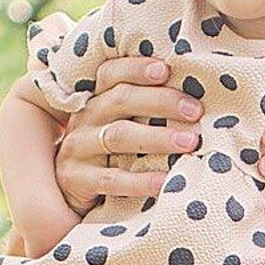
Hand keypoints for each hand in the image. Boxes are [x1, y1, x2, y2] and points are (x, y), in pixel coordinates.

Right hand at [53, 55, 204, 213]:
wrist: (69, 195)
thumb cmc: (109, 155)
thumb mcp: (118, 127)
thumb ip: (142, 110)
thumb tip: (192, 100)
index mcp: (94, 99)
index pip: (110, 74)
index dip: (136, 68)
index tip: (166, 69)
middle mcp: (83, 119)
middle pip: (120, 100)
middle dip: (161, 102)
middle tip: (195, 111)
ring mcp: (76, 149)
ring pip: (118, 137)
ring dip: (157, 138)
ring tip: (190, 142)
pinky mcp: (75, 180)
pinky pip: (111, 179)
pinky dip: (140, 181)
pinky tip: (164, 181)